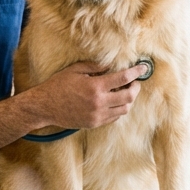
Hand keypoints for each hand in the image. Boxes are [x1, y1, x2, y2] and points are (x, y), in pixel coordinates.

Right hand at [29, 61, 147, 130]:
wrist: (45, 106)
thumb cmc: (58, 85)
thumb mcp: (75, 70)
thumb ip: (95, 66)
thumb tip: (111, 65)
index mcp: (95, 87)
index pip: (123, 78)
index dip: (136, 72)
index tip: (143, 68)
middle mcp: (99, 103)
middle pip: (129, 97)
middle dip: (135, 88)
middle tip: (135, 82)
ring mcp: (97, 115)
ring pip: (124, 109)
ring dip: (128, 100)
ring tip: (125, 91)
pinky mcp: (94, 123)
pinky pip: (114, 117)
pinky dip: (119, 108)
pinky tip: (114, 101)